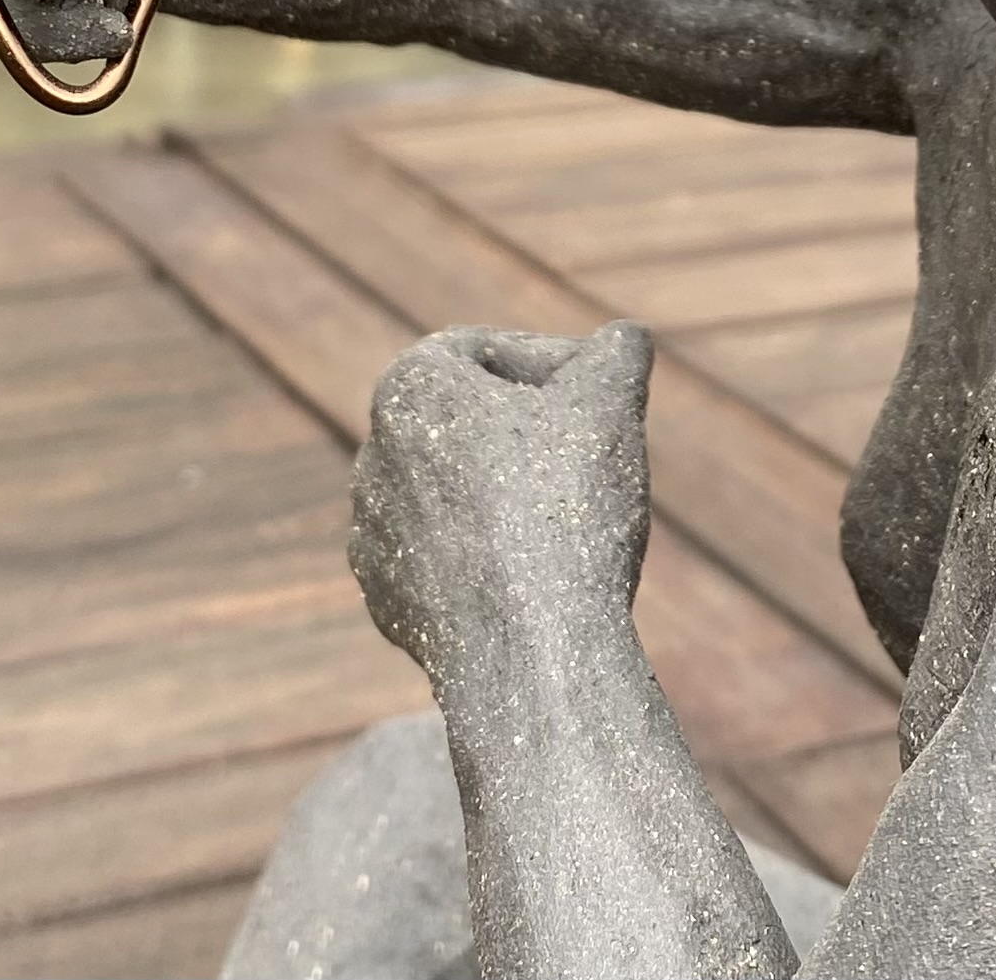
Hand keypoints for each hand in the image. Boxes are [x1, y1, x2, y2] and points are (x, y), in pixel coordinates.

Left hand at [349, 321, 655, 693]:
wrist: (529, 655)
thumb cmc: (565, 508)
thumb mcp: (610, 399)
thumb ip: (616, 351)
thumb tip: (622, 340)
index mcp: (409, 389)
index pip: (481, 350)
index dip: (547, 361)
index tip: (596, 395)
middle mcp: (373, 456)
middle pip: (467, 420)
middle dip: (531, 429)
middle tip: (593, 450)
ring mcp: (373, 536)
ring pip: (458, 490)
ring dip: (512, 493)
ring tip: (575, 516)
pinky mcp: (389, 602)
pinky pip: (449, 557)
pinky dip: (494, 554)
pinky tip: (544, 573)